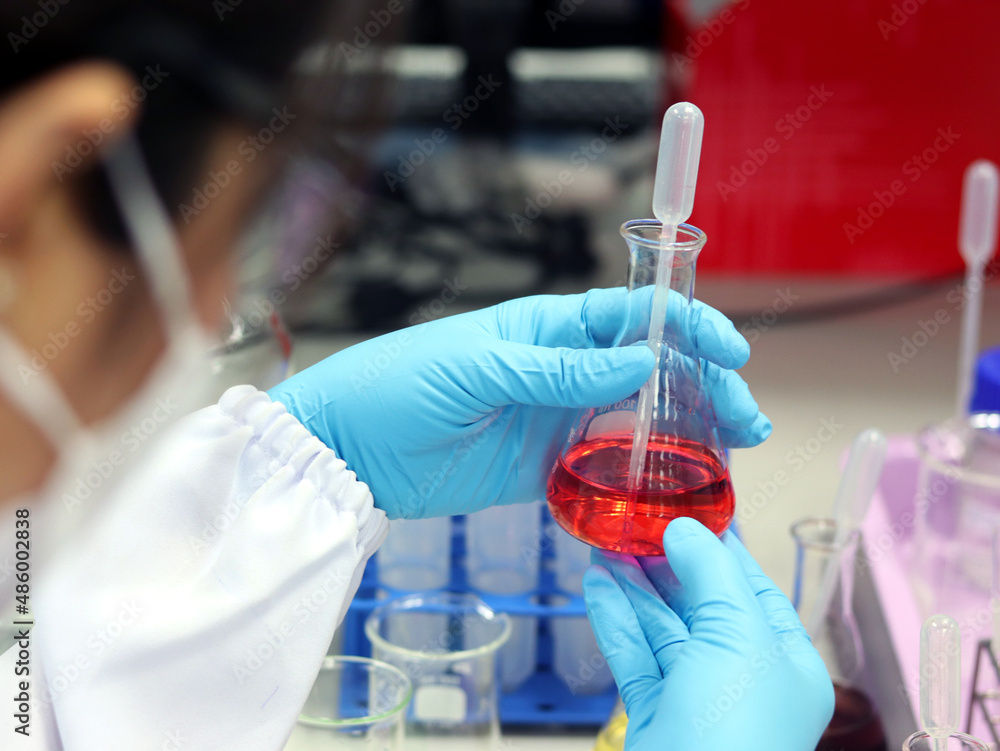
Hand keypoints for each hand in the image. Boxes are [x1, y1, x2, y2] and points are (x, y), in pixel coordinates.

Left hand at [268, 288, 769, 518]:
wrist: (346, 450)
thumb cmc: (397, 385)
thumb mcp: (477, 369)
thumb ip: (555, 370)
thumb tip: (636, 362)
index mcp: (547, 330)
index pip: (630, 318)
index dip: (684, 326)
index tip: (727, 349)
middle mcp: (561, 373)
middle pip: (650, 374)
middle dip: (702, 388)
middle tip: (745, 418)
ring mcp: (555, 424)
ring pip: (636, 426)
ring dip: (683, 439)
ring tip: (729, 457)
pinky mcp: (542, 473)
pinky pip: (602, 475)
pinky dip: (639, 484)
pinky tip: (673, 495)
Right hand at [583, 519, 833, 750]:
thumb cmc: (735, 735)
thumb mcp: (736, 637)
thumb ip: (710, 575)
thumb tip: (685, 529)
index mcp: (784, 660)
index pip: (751, 587)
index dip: (719, 546)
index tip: (686, 509)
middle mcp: (743, 678)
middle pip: (700, 604)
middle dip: (665, 561)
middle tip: (633, 522)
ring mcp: (696, 699)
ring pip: (661, 629)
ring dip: (633, 585)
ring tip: (604, 544)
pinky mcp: (656, 716)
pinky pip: (635, 657)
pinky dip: (615, 621)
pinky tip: (596, 587)